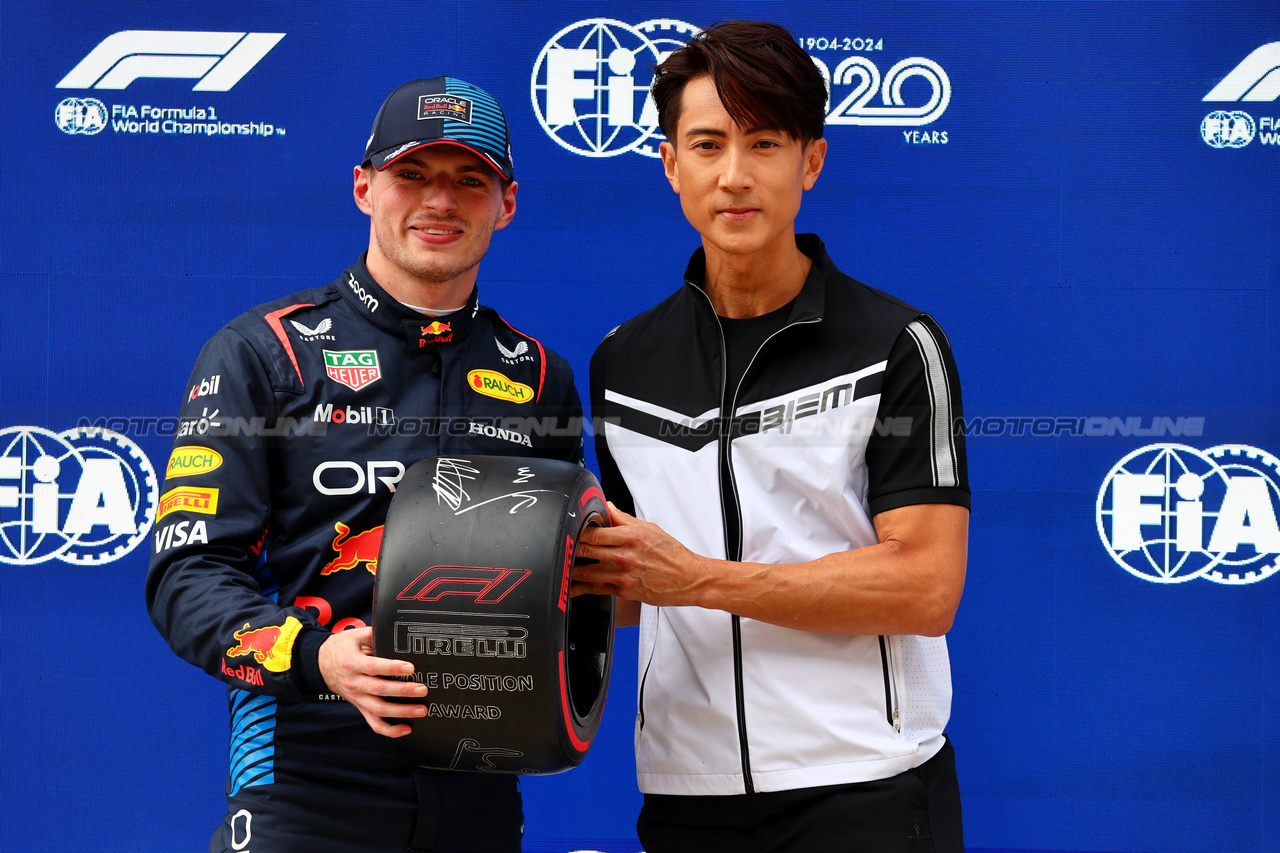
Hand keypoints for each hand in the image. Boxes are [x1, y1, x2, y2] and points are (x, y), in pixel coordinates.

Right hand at [317, 626, 426, 737]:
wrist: (321, 665)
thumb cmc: (342, 648)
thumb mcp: (356, 635)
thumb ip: (376, 635)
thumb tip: (398, 635)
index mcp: (352, 663)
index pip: (374, 667)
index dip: (393, 668)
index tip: (411, 668)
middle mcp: (354, 683)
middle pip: (379, 690)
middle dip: (403, 691)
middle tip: (422, 689)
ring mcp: (357, 698)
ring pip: (379, 710)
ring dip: (401, 712)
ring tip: (421, 710)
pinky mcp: (360, 707)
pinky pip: (374, 723)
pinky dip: (390, 730)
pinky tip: (406, 728)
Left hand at [571, 502, 710, 606]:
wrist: (688, 579)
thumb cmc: (672, 554)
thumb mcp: (650, 529)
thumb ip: (624, 519)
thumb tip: (607, 508)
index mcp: (630, 537)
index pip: (593, 532)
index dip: (577, 530)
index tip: (570, 529)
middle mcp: (624, 556)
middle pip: (585, 550)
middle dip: (571, 548)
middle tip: (561, 546)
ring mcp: (621, 575)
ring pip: (585, 572)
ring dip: (571, 569)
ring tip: (560, 565)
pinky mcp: (622, 591)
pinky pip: (595, 589)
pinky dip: (580, 589)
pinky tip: (570, 586)